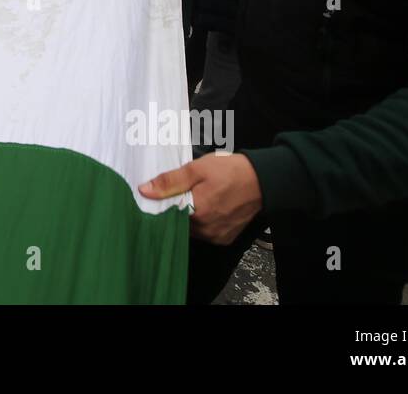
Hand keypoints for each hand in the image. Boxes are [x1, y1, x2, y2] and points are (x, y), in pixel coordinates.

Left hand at [139, 153, 262, 244]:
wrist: (263, 180)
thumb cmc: (230, 171)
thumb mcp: (196, 168)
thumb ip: (170, 181)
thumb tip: (145, 190)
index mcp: (197, 212)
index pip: (165, 215)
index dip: (160, 204)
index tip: (158, 194)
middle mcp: (206, 230)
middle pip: (178, 223)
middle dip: (176, 208)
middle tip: (184, 191)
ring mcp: (216, 236)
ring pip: (191, 229)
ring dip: (190, 215)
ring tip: (199, 196)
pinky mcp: (225, 238)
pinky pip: (205, 233)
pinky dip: (203, 222)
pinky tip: (209, 206)